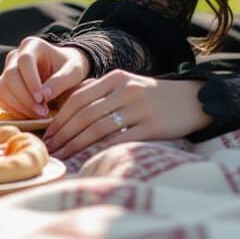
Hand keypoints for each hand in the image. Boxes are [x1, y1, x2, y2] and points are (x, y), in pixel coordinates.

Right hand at [0, 37, 89, 118]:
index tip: (42, 99)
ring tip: (39, 114)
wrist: (63, 73)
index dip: (31, 81)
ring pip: (3, 88)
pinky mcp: (4, 85)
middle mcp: (15, 55)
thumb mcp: (74, 71)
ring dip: (19, 106)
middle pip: (10, 75)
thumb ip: (61, 81)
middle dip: (25, 97)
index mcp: (32, 45)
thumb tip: (43, 96)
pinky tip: (30, 115)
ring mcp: (7, 70)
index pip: (25, 60)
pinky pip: (1, 98)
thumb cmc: (69, 68)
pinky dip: (14, 110)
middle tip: (42, 112)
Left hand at [42, 69, 209, 159]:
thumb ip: (100, 91)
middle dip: (63, 134)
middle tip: (50, 149)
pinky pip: (120, 140)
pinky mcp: (152, 126)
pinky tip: (88, 159)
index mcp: (116, 78)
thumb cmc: (153, 96)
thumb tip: (68, 106)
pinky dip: (100, 150)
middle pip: (85, 114)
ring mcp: (139, 108)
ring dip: (77, 145)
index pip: (79, 97)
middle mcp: (125, 90)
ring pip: (98, 128)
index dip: (60, 117)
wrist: (192, 100)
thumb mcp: (127, 85)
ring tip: (64, 157)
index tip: (47, 134)